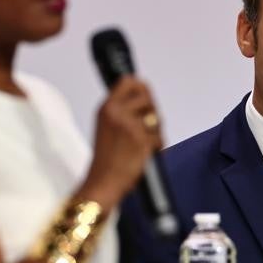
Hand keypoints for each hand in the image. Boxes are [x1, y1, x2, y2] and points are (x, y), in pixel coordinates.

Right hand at [78, 75, 162, 211]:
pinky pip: (159, 137)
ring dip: (156, 129)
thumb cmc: (106, 158)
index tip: (145, 94)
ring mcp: (130, 126)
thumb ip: (120, 110)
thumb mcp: (105, 125)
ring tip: (146, 142)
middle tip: (149, 122)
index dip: (140, 87)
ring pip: (155, 117)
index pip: (127, 81)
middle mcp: (117, 113)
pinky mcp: (142, 141)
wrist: (102, 181)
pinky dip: (157, 146)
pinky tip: (147, 153)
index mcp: (106, 108)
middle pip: (146, 96)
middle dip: (152, 109)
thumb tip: (143, 95)